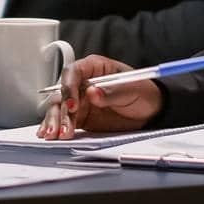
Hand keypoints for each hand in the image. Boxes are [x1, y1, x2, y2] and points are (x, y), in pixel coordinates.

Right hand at [38, 54, 161, 138]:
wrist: (151, 111)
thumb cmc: (143, 92)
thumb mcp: (132, 89)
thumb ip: (112, 92)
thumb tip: (92, 92)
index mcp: (94, 67)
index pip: (73, 72)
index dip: (69, 88)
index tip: (73, 106)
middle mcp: (83, 83)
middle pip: (62, 92)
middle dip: (59, 111)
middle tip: (63, 128)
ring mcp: (80, 100)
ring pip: (59, 108)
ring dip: (55, 121)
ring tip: (55, 136)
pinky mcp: (81, 117)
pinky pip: (64, 121)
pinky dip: (57, 128)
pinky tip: (52, 136)